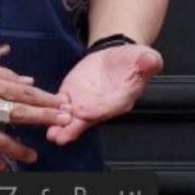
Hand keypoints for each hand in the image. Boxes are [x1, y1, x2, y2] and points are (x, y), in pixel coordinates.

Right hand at [0, 50, 73, 170]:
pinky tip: (1, 167)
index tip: (63, 105)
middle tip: (64, 123)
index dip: (45, 100)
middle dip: (44, 118)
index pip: (24, 93)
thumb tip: (28, 82)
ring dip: (19, 149)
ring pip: (0, 140)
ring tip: (34, 156)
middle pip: (19, 113)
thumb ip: (2, 74)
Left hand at [45, 43, 163, 144]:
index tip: (85, 114)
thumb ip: (147, 61)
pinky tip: (42, 113)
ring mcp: (85, 102)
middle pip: (87, 119)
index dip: (97, 111)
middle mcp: (101, 106)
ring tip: (50, 134)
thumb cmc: (133, 60)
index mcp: (121, 99)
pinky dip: (51, 108)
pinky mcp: (72, 93)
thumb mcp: (144, 57)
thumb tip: (152, 60)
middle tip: (59, 137)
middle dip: (73, 129)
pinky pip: (60, 103)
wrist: (116, 56)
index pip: (109, 108)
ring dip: (60, 126)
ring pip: (71, 117)